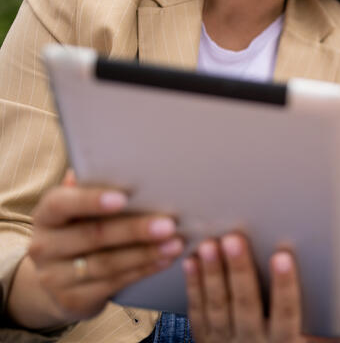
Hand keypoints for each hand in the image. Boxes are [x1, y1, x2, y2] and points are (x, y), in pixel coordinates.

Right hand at [27, 170, 183, 320]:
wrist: (59, 279)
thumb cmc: (79, 229)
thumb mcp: (79, 210)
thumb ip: (93, 188)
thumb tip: (116, 159)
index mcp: (46, 215)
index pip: (63, 204)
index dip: (91, 200)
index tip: (123, 198)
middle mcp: (44, 246)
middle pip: (93, 235)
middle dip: (135, 229)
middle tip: (168, 223)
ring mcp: (55, 277)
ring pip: (107, 263)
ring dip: (146, 253)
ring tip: (176, 243)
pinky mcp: (72, 300)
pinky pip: (113, 284)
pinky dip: (143, 270)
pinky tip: (164, 260)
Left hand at [186, 220, 339, 341]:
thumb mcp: (320, 342)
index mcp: (287, 342)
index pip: (287, 312)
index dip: (285, 285)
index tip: (283, 255)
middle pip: (246, 305)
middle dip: (240, 271)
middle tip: (235, 238)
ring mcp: (226, 342)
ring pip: (218, 307)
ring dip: (213, 275)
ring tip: (212, 243)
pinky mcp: (205, 339)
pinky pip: (197, 313)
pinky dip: (194, 287)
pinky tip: (192, 261)